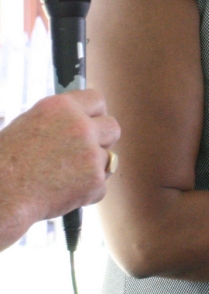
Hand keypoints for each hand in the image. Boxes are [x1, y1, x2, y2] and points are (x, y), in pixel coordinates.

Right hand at [0, 90, 120, 225]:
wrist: (0, 193)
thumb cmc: (5, 162)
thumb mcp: (29, 125)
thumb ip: (61, 121)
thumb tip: (85, 121)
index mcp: (61, 107)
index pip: (97, 99)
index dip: (96, 113)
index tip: (92, 123)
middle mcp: (80, 126)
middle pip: (113, 128)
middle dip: (102, 141)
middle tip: (84, 153)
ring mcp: (90, 153)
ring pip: (108, 158)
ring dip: (92, 169)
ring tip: (62, 177)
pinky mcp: (95, 180)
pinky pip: (100, 185)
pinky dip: (85, 192)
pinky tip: (61, 193)